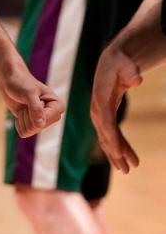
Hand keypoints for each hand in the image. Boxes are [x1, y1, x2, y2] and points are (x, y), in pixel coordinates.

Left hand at [0, 70, 63, 136]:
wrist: (10, 80)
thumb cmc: (21, 82)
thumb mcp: (29, 93)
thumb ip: (35, 108)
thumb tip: (41, 125)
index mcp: (58, 106)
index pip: (45, 121)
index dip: (33, 112)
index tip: (35, 99)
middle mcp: (52, 115)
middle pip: (36, 128)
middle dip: (26, 115)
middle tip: (27, 102)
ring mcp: (42, 121)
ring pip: (29, 131)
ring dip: (22, 118)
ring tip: (24, 105)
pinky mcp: (32, 124)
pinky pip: (23, 133)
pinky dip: (18, 122)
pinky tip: (21, 111)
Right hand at [90, 45, 140, 173]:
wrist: (111, 63)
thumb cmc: (120, 64)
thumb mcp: (126, 66)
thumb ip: (131, 72)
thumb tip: (137, 79)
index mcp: (101, 100)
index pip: (107, 122)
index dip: (113, 138)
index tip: (120, 153)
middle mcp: (97, 110)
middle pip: (106, 135)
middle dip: (115, 153)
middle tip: (127, 170)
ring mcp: (99, 115)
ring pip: (107, 139)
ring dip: (116, 155)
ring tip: (128, 170)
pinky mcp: (105, 118)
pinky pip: (111, 135)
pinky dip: (118, 146)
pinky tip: (126, 158)